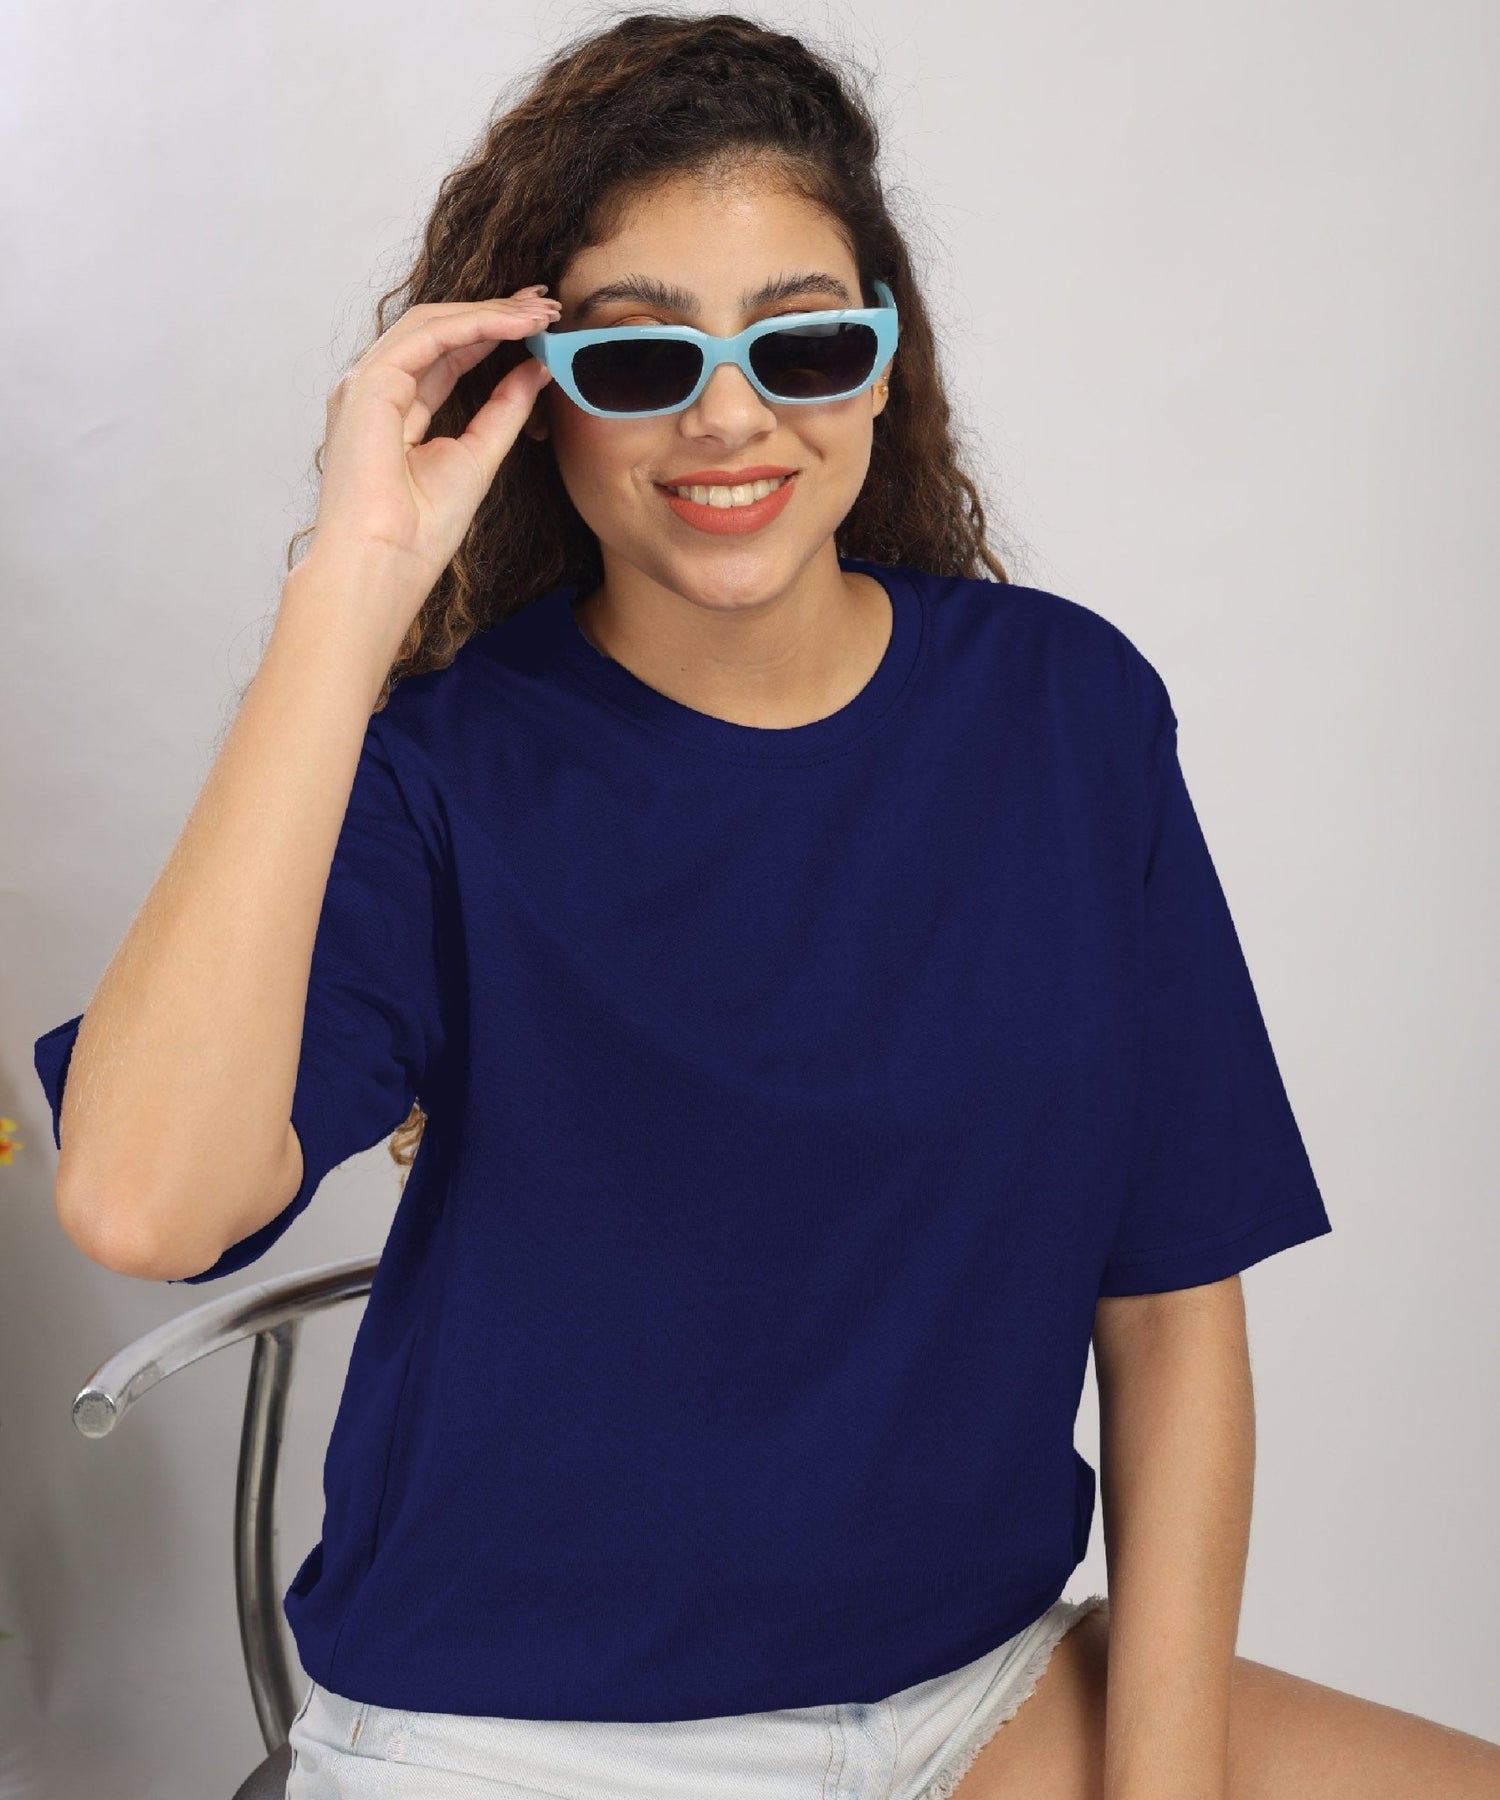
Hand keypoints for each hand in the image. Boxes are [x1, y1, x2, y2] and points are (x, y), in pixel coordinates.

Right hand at [306, 286, 561, 615]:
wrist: (384, 566)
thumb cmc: (419, 532)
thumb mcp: (479, 457)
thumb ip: (504, 409)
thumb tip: (537, 368)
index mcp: (396, 409)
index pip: (447, 354)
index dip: (492, 332)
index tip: (539, 323)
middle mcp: (377, 389)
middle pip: (439, 330)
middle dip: (495, 312)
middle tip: (546, 304)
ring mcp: (367, 384)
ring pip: (433, 324)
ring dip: (490, 312)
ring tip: (539, 311)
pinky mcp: (368, 384)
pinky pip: (427, 336)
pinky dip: (474, 324)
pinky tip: (514, 325)